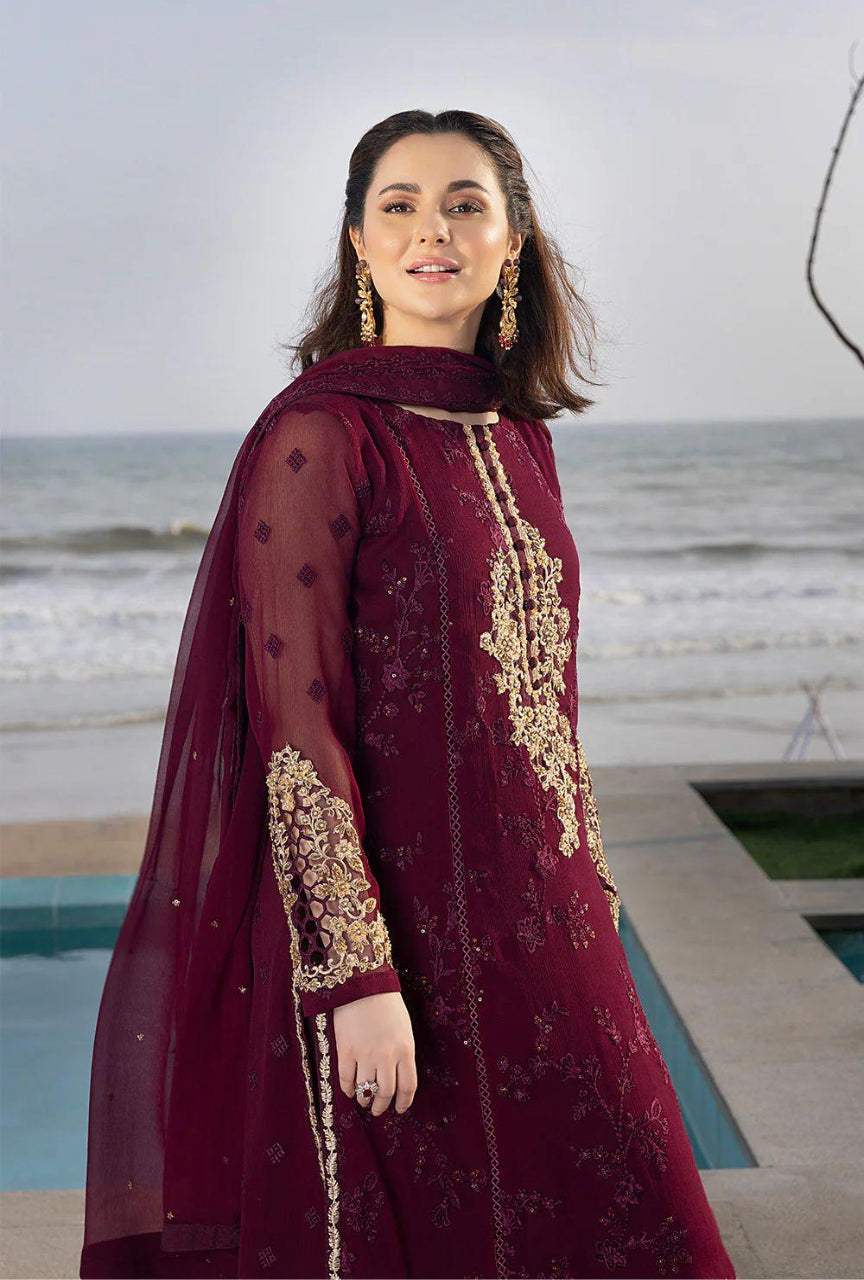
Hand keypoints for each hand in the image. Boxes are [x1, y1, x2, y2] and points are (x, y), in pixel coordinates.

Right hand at [334, 990, 416, 1116]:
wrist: (363, 985)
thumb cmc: (387, 1004)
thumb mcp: (404, 1029)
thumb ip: (402, 1052)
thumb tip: (397, 1075)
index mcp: (406, 1050)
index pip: (408, 1086)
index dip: (404, 1102)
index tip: (400, 1108)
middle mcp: (387, 1056)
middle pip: (386, 1093)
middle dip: (382, 1106)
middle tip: (379, 1110)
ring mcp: (366, 1055)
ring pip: (366, 1090)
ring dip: (365, 1100)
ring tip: (364, 1101)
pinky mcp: (346, 1051)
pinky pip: (346, 1079)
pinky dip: (348, 1089)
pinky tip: (349, 1090)